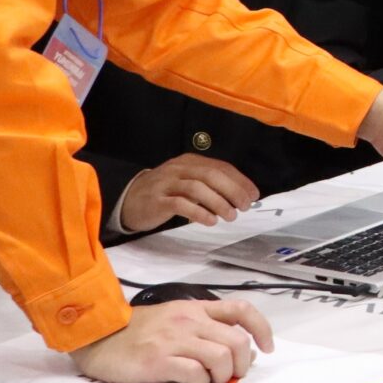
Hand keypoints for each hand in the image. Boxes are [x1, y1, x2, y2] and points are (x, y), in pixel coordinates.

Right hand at [70, 298, 274, 382]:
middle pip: (238, 342)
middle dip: (242, 364)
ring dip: (222, 376)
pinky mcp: (158, 361)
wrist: (97, 335)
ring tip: (209, 380)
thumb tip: (241, 351)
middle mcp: (189, 322)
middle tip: (230, 375)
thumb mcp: (174, 319)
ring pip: (221, 358)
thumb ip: (205, 329)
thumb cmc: (137, 331)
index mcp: (196, 309)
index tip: (267, 348)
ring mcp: (174, 341)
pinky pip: (195, 374)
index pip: (242, 310)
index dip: (262, 329)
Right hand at [118, 155, 257, 232]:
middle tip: (245, 206)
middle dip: (233, 190)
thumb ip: (209, 185)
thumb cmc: (164, 193)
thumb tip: (240, 196)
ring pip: (197, 188)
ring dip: (218, 202)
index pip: (220, 167)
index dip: (240, 180)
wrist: (128, 200)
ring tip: (231, 216)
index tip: (254, 195)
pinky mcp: (157, 201)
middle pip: (211, 175)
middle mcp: (179, 168)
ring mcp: (166, 184)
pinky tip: (210, 221)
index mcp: (190, 161)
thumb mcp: (187, 182)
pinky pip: (181, 204)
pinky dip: (198, 212)